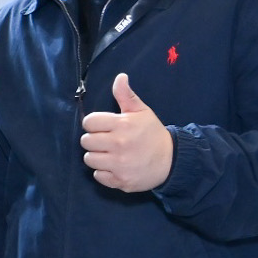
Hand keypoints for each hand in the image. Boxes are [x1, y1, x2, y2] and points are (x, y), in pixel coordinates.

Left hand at [79, 72, 175, 194]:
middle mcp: (118, 144)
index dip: (94, 124)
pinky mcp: (120, 180)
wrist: (171, 160)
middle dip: (94, 140)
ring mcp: (119, 164)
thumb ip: (127, 95)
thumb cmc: (153, 134)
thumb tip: (120, 77)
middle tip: (106, 141)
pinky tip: (114, 166)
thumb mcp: (142, 112)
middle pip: (86, 141)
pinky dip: (103, 172)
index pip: (89, 122)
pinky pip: (98, 176)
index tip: (103, 127)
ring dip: (96, 156)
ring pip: (89, 159)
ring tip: (109, 154)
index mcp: (122, 125)